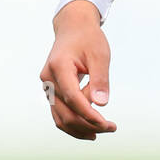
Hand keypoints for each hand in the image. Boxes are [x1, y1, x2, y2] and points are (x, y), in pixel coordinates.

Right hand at [39, 0, 116, 141]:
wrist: (73, 27)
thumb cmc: (88, 39)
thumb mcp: (99, 55)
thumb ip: (100, 79)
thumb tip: (101, 104)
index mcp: (58, 67)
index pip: (72, 98)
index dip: (89, 115)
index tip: (107, 124)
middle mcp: (48, 79)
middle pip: (65, 112)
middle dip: (88, 124)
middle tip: (111, 128)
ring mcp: (47, 86)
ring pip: (60, 117)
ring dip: (80, 128)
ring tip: (102, 131)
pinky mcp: (51, 91)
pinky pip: (60, 113)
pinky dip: (74, 122)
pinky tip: (91, 128)